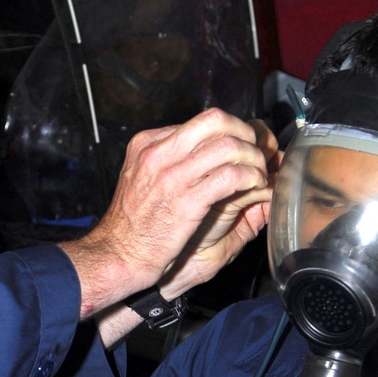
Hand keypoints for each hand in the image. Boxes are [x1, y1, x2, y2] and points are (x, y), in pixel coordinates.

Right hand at [62, 109, 272, 316]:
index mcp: (148, 143)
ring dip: (253, 159)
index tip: (243, 146)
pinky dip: (251, 178)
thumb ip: (170, 159)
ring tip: (258, 175)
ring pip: (229, 147)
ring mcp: (172, 175)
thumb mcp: (143, 177)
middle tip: (256, 153)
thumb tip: (208, 149)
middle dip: (245, 134)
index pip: (202, 121)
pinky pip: (231, 176)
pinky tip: (254, 187)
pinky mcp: (187, 201)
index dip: (231, 131)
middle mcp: (159, 153)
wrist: (119, 255)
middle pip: (217, 121)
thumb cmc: (133, 224)